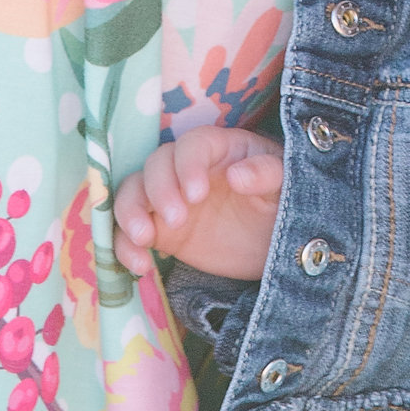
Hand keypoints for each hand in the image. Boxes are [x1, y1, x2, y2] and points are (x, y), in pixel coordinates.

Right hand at [110, 117, 284, 279]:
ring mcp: (169, 199)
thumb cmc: (281, 200)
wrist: (273, 241)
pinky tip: (141, 265)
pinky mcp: (160, 231)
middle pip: (156, 164)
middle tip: (178, 220)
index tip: (197, 195)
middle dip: (159, 190)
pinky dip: (124, 246)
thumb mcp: (285, 184)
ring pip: (132, 192)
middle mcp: (186, 169)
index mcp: (219, 149)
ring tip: (144, 239)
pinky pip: (128, 232)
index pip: (192, 145)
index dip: (188, 166)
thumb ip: (268, 173)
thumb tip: (236, 175)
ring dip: (130, 212)